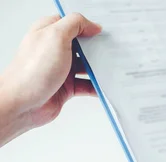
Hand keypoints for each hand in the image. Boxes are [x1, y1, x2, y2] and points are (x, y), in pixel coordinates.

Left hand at [0, 14, 101, 144]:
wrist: (22, 104)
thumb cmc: (32, 72)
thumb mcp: (55, 37)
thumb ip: (75, 25)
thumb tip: (92, 25)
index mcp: (48, 33)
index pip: (71, 23)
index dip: (87, 26)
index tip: (103, 32)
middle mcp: (54, 50)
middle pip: (82, 46)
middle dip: (97, 49)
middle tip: (112, 50)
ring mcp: (60, 69)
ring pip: (87, 66)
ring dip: (99, 69)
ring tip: (112, 69)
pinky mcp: (66, 87)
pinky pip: (86, 85)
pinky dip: (97, 87)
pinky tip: (105, 87)